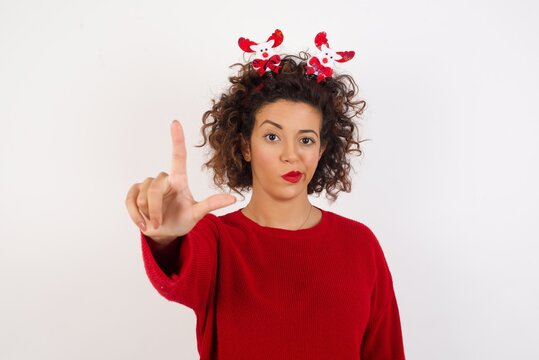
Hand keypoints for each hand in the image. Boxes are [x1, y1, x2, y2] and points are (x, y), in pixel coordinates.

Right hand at [125, 120, 236, 244]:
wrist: (165, 233)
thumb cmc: (182, 220)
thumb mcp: (197, 214)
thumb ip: (212, 205)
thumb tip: (234, 198)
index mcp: (179, 181)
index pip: (179, 157)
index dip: (177, 139)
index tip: (175, 122)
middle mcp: (164, 180)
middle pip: (155, 188)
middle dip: (155, 209)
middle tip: (159, 224)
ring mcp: (147, 185)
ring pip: (143, 195)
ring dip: (147, 213)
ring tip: (154, 223)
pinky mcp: (134, 192)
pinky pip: (130, 200)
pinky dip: (135, 214)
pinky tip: (142, 223)